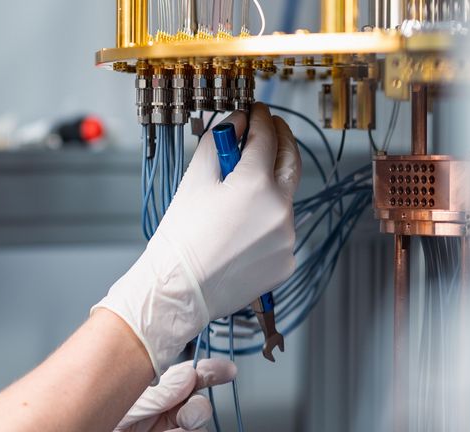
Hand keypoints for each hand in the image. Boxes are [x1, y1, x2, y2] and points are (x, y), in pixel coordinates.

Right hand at [95, 103, 301, 373]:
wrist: (179, 290)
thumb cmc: (181, 239)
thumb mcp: (194, 181)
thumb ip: (217, 143)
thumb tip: (234, 125)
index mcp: (257, 184)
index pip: (267, 137)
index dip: (260, 118)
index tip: (255, 111)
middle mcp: (280, 209)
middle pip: (291, 161)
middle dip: (281, 140)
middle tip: (268, 130)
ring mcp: (287, 237)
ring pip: (284, 200)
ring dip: (270, 187)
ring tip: (241, 191)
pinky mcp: (287, 261)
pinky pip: (281, 231)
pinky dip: (267, 222)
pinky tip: (242, 228)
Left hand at [115, 359, 237, 431]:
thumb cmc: (102, 421)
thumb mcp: (131, 404)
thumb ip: (161, 393)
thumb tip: (189, 375)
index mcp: (157, 392)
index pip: (190, 377)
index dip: (210, 372)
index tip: (226, 371)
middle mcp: (166, 412)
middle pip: (199, 403)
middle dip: (198, 407)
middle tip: (185, 414)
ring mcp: (171, 431)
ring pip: (198, 427)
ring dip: (189, 425)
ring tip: (172, 427)